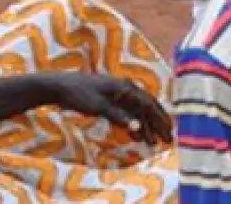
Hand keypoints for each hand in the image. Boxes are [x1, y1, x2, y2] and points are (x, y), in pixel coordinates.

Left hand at [45, 73, 172, 144]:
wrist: (62, 86)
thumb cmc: (80, 94)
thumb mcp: (99, 106)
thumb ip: (119, 117)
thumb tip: (138, 128)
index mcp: (126, 88)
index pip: (149, 105)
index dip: (160, 119)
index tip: (169, 132)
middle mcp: (127, 90)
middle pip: (148, 108)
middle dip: (158, 124)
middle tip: (168, 139)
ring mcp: (120, 95)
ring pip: (139, 112)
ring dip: (147, 127)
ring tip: (153, 143)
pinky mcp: (112, 100)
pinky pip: (129, 114)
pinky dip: (134, 125)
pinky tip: (137, 137)